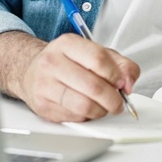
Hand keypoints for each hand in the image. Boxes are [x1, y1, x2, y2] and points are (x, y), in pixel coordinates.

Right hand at [1, 33, 139, 122]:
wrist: (32, 72)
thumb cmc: (67, 63)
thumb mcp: (95, 53)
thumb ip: (120, 64)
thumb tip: (129, 83)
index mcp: (67, 44)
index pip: (99, 59)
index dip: (116, 75)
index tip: (122, 84)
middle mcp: (53, 62)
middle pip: (93, 86)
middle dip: (113, 99)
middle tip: (118, 103)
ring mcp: (45, 84)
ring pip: (84, 105)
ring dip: (101, 111)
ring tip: (103, 107)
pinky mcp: (43, 105)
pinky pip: (74, 117)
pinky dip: (86, 117)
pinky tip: (85, 109)